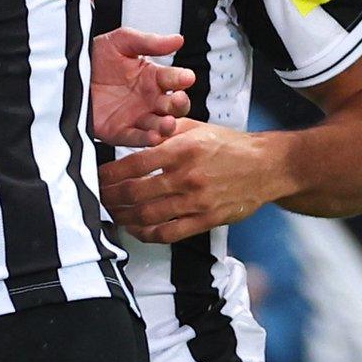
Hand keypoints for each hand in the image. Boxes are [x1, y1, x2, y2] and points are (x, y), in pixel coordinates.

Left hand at [91, 27, 191, 147]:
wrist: (67, 75)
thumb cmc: (94, 58)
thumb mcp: (120, 42)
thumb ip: (149, 42)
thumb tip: (177, 39)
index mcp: (152, 77)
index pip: (173, 78)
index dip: (181, 78)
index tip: (187, 77)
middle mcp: (148, 98)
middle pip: (172, 105)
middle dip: (179, 104)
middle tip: (178, 99)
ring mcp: (136, 116)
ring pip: (158, 124)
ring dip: (166, 126)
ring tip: (168, 123)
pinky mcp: (120, 132)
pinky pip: (136, 138)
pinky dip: (146, 139)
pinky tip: (153, 136)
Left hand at [99, 119, 278, 242]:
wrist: (265, 166)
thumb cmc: (229, 145)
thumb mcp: (197, 127)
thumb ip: (166, 130)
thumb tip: (138, 132)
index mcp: (182, 149)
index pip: (133, 164)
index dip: (109, 174)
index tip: (97, 176)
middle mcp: (186, 176)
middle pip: (134, 193)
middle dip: (109, 198)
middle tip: (98, 198)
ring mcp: (196, 201)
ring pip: (147, 216)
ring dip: (123, 217)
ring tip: (112, 214)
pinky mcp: (205, 220)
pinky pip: (169, 234)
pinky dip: (146, 234)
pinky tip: (136, 229)